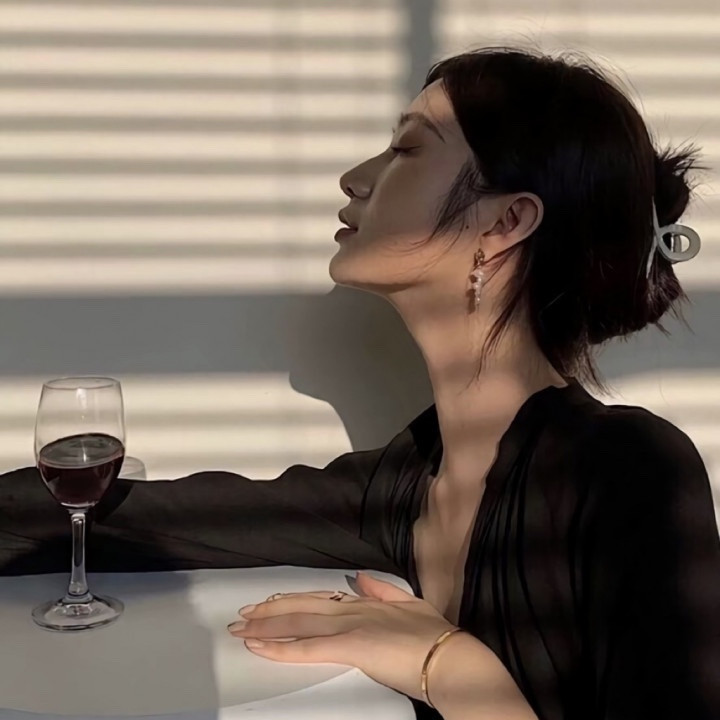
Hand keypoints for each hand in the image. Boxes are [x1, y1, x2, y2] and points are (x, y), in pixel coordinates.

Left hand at [227, 571, 461, 699]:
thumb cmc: (434, 638)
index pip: (318, 598)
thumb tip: (360, 578)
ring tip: (241, 627)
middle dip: (269, 611)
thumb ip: (382, 591)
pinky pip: (307, 647)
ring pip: (297, 622)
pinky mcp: (350, 646)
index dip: (291, 600)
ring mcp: (349, 625)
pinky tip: (259, 646)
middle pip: (301, 606)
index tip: (268, 603)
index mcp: (364, 603)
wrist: (450, 657)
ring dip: (265, 626)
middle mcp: (352, 609)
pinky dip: (280, 647)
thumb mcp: (409, 605)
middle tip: (242, 614)